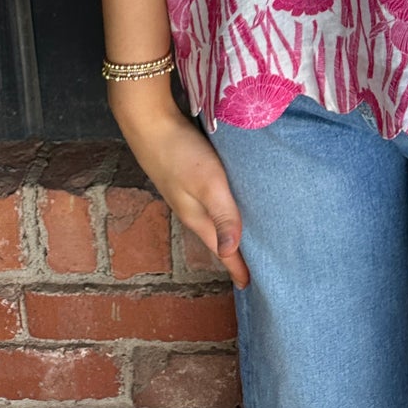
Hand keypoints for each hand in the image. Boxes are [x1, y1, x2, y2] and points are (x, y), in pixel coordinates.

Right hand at [107, 79, 249, 288]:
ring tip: (250, 236)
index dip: (237, 268)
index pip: (222, 250)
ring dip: (230, 229)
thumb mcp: (208, 183)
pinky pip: (212, 200)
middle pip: (218, 237)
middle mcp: (192, 209)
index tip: (251, 286)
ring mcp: (188, 193)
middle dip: (235, 253)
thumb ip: (222, 214)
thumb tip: (231, 252)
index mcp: (197, 218)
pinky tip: (234, 199)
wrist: (149, 121)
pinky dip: (225, 207)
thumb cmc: (180, 153)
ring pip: (215, 218)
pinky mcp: (189, 175)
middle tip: (257, 264)